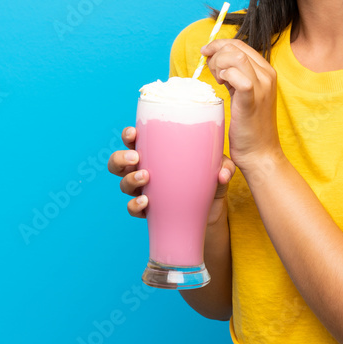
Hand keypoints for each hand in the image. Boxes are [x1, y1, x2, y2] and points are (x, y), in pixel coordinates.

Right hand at [107, 125, 236, 223]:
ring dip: (129, 179)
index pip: (135, 139)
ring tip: (144, 177)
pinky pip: (133, 208)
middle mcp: (145, 168)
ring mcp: (144, 190)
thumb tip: (222, 174)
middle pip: (118, 161)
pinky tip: (146, 202)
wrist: (210, 210)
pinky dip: (135, 205)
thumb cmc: (209, 178)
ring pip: (122, 184)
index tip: (133, 133)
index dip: (128, 135)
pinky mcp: (148, 210)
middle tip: (136, 157)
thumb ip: (224, 166)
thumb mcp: (219, 167)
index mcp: (156, 152)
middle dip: (121, 158)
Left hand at [201, 39, 281, 172]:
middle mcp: (267, 76)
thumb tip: (216, 61)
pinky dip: (225, 76)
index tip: (206, 53)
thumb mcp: (245, 94)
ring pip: (236, 56)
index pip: (240, 44)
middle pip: (236, 47)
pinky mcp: (252, 100)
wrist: (260, 153)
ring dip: (219, 63)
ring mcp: (262, 87)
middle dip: (215, 53)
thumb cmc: (250, 126)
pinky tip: (221, 86)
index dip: (219, 44)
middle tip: (209, 71)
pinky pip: (238, 77)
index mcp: (266, 71)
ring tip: (217, 80)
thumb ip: (236, 76)